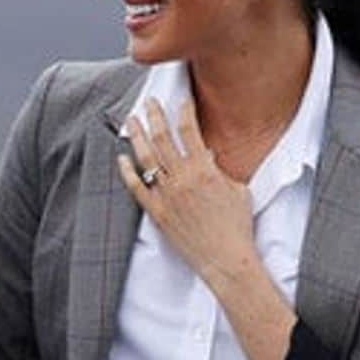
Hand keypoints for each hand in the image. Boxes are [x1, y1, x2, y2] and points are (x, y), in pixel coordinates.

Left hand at [116, 98, 256, 285]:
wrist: (226, 259)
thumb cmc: (237, 227)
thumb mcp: (238, 190)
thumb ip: (221, 170)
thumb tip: (209, 157)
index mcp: (204, 170)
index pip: (189, 130)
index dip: (184, 111)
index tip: (181, 101)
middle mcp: (182, 179)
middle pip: (162, 138)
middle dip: (155, 115)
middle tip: (149, 102)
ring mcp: (167, 196)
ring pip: (146, 158)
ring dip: (138, 137)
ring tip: (132, 121)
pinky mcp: (157, 212)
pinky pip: (137, 187)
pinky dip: (127, 171)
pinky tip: (122, 158)